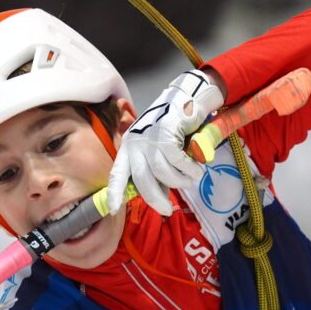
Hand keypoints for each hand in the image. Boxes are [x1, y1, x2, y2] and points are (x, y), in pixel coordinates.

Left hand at [107, 69, 224, 215]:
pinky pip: (178, 162)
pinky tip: (196, 169)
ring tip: (190, 179)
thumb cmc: (173, 129)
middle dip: (154, 198)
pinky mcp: (166, 134)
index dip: (115, 193)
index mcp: (128, 147)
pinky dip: (189, 170)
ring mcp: (149, 137)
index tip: (114, 210)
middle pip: (141, 179)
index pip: (117, 173)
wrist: (187, 99)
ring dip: (179, 181)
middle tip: (167, 210)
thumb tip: (159, 196)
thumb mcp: (158, 150)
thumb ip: (156, 171)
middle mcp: (135, 142)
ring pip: (162, 173)